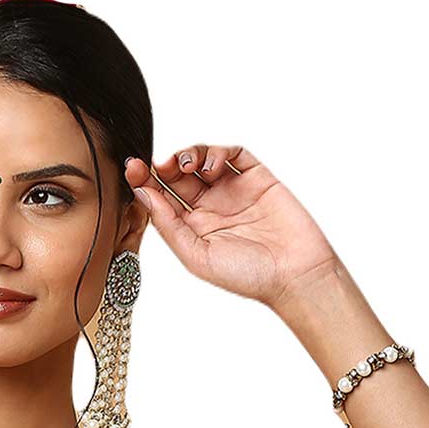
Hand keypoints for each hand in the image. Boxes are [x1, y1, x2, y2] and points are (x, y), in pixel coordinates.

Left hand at [126, 144, 338, 308]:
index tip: (133, 170)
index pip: (162, 198)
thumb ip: (169, 225)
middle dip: (165, 164)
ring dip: (190, 154)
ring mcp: (234, 190)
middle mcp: (211, 207)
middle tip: (159, 165)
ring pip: (203, 159)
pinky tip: (212, 165)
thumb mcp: (197, 256)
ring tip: (187, 164)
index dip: (146, 182)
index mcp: (192, 228)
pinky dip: (219, 151)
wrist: (295, 275)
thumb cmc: (248, 276)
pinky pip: (234, 154)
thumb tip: (143, 194)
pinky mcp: (257, 178)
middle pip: (178, 175)